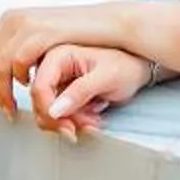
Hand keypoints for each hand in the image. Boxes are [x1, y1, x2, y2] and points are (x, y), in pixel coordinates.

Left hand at [0, 2, 125, 121]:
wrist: (110, 25)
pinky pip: (19, 60)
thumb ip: (24, 50)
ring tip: (13, 107)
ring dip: (3, 91)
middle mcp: (14, 19)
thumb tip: (6, 71)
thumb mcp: (44, 39)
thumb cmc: (80, 36)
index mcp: (11, 20)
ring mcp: (28, 24)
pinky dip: (20, 78)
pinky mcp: (43, 31)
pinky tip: (31, 86)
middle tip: (0, 109)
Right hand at [30, 45, 157, 138]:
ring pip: (50, 111)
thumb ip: (80, 92)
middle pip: (41, 102)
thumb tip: (55, 110)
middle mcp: (54, 66)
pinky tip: (92, 116)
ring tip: (94, 118)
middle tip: (85, 125)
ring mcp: (59, 80)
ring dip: (72, 121)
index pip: (39, 87)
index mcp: (60, 54)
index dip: (48, 110)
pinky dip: (76, 121)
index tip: (66, 126)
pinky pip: (61, 114)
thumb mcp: (107, 77)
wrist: (139, 68)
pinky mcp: (64, 92)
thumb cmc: (127, 64)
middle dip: (63, 119)